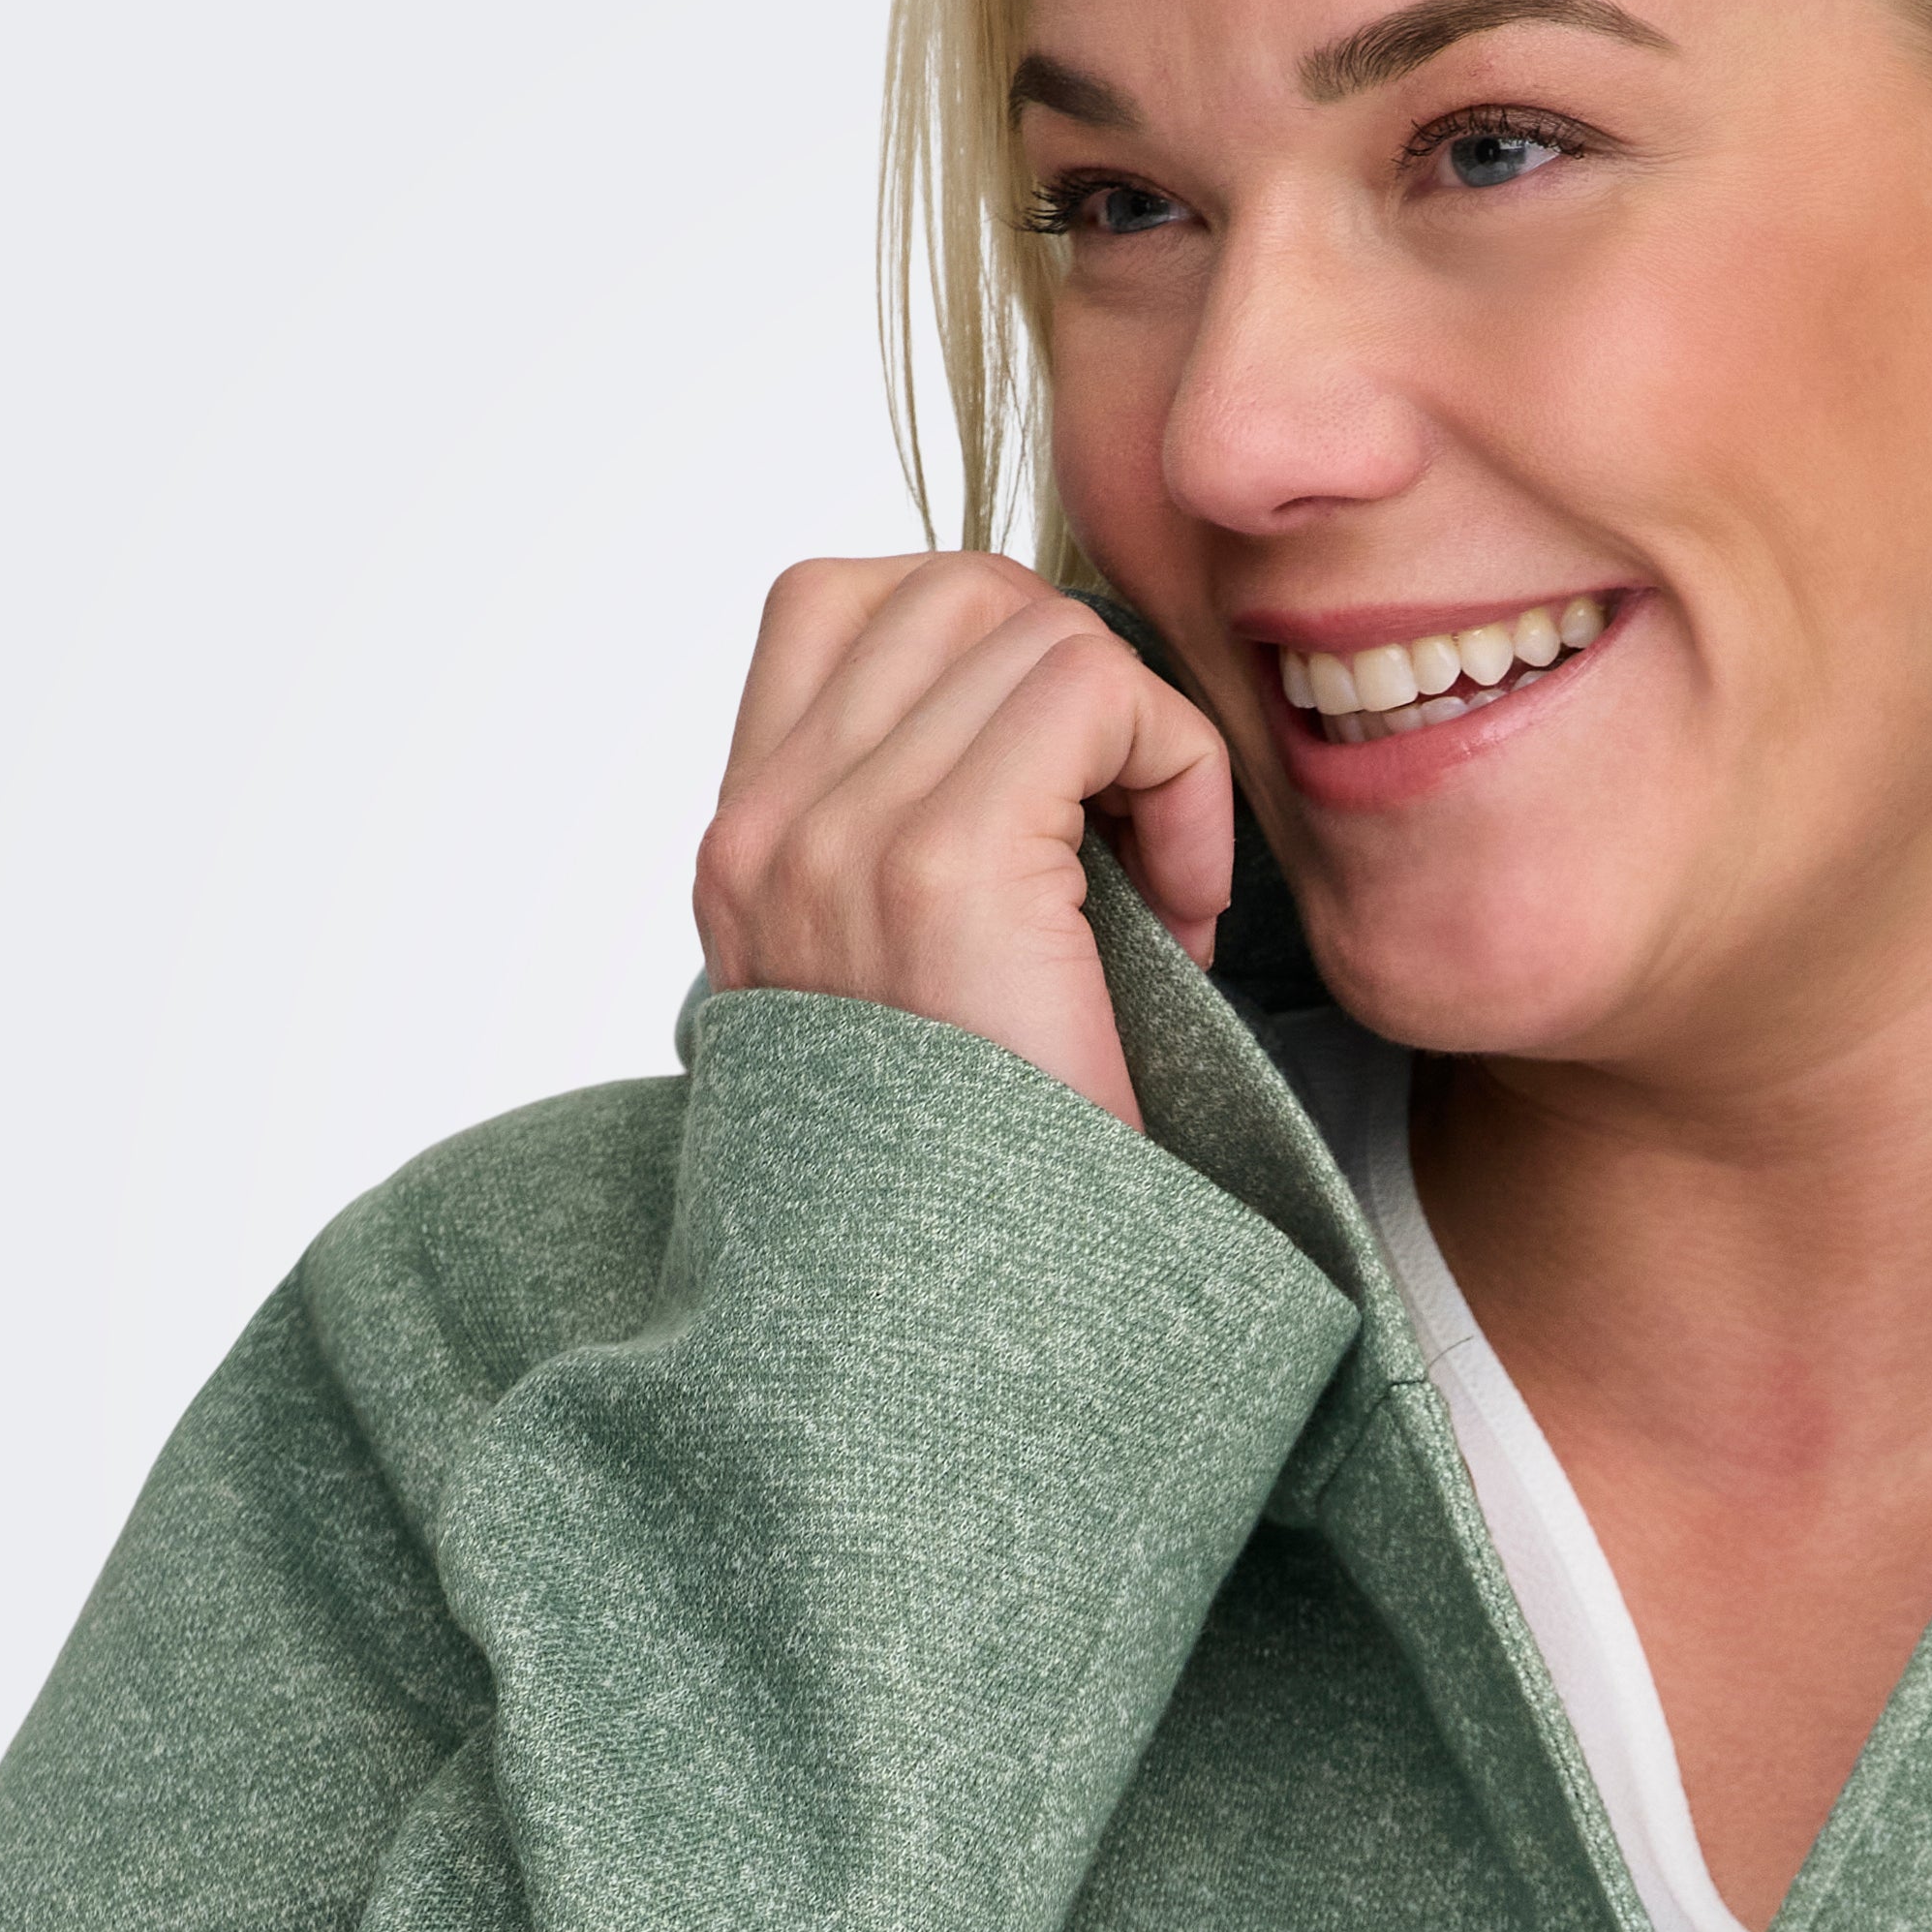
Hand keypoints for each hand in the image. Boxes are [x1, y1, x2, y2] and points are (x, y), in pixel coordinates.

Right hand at [692, 555, 1230, 1131]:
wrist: (971, 1343)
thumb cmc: (1001, 1173)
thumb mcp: (927, 984)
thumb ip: (927, 839)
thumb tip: (1051, 705)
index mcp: (743, 853)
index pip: (834, 604)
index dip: (984, 654)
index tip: (1061, 801)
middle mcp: (762, 834)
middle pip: (944, 588)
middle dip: (1077, 678)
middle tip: (1135, 835)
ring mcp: (833, 840)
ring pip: (1028, 626)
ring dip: (1139, 734)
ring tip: (1159, 882)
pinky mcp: (937, 865)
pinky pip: (1094, 689)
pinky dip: (1180, 771)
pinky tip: (1187, 905)